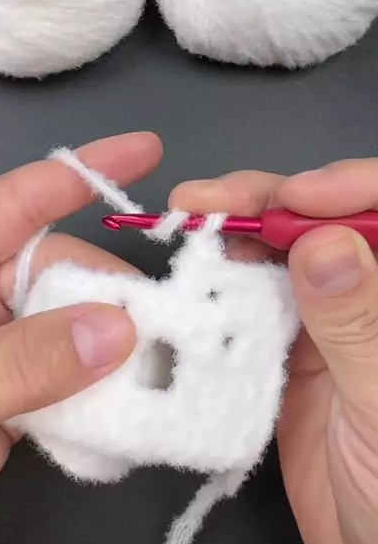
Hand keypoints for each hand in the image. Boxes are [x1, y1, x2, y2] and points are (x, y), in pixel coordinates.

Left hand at [0, 132, 161, 543]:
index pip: (13, 204)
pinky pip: (68, 388)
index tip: (147, 152)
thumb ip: (22, 361)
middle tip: (165, 327)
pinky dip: (104, 394)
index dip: (78, 173)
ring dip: (116, 345)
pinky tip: (136, 405)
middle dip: (110, 288)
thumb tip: (120, 328)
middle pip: (56, 273)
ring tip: (170, 363)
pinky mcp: (8, 415)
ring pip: (69, 332)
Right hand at [171, 162, 377, 543]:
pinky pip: (249, 308)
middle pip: (318, 222)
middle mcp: (366, 294)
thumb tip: (321, 241)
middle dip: (265, 201)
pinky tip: (188, 282)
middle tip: (202, 202)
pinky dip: (218, 291)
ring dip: (233, 239)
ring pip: (277, 257)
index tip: (293, 198)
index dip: (344, 188)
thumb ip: (356, 323)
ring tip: (184, 228)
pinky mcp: (285, 355)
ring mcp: (324, 324)